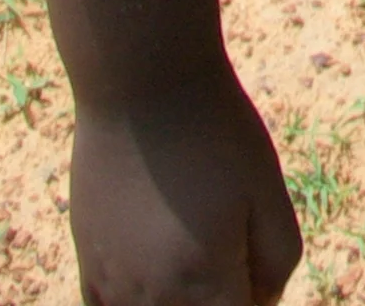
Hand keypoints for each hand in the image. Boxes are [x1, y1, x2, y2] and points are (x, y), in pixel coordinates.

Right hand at [68, 77, 301, 305]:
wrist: (141, 81)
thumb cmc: (214, 131)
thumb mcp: (267, 189)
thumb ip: (277, 258)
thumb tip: (262, 301)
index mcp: (205, 284)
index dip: (256, 295)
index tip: (255, 261)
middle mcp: (153, 298)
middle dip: (220, 294)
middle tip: (227, 240)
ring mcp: (113, 284)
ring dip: (179, 299)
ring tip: (189, 241)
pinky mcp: (88, 261)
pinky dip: (132, 303)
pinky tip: (151, 275)